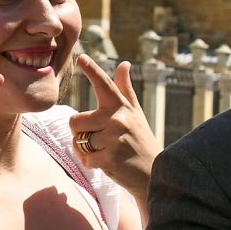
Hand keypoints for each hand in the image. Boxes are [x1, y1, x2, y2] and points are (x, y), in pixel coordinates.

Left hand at [70, 55, 160, 202]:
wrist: (155, 173)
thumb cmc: (140, 140)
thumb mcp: (135, 113)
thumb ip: (125, 89)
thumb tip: (123, 64)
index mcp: (122, 107)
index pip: (104, 85)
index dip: (92, 70)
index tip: (82, 57)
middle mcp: (119, 119)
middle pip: (75, 120)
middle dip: (81, 133)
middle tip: (100, 140)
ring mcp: (115, 138)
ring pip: (78, 140)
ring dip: (85, 150)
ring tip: (105, 152)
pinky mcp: (111, 157)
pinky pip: (84, 159)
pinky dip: (90, 164)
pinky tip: (106, 163)